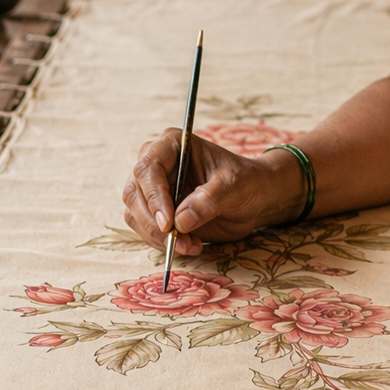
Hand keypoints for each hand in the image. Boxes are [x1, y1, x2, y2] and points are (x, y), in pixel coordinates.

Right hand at [122, 130, 304, 254]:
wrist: (254, 198)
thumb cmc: (246, 181)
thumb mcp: (233, 186)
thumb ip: (208, 200)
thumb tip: (180, 221)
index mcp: (172, 145)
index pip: (148, 169)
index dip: (154, 197)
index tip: (168, 224)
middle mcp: (156, 164)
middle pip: (134, 193)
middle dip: (153, 223)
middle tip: (178, 242)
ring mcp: (152, 188)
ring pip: (135, 214)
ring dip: (158, 237)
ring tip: (192, 245)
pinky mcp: (155, 211)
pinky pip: (145, 229)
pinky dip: (162, 243)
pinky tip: (190, 245)